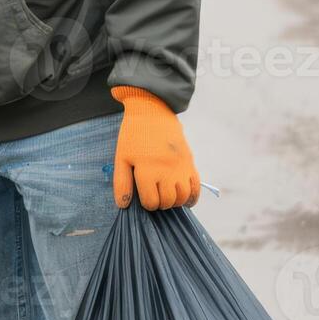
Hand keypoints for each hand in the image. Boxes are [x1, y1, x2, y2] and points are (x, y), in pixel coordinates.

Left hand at [111, 86, 199, 209]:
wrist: (152, 114)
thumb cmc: (133, 136)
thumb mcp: (122, 158)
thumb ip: (122, 182)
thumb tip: (123, 205)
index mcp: (146, 170)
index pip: (152, 202)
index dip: (147, 204)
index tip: (143, 198)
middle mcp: (166, 171)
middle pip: (168, 201)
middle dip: (160, 203)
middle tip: (154, 196)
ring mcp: (180, 168)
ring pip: (183, 197)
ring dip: (175, 202)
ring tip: (166, 196)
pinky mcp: (190, 163)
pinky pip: (196, 188)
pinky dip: (192, 198)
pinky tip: (185, 200)